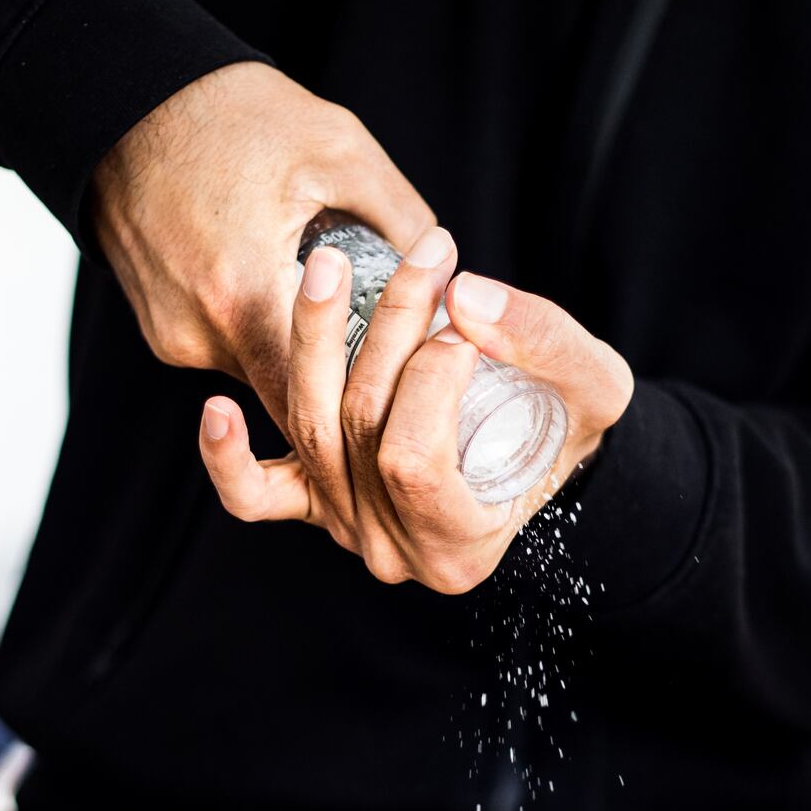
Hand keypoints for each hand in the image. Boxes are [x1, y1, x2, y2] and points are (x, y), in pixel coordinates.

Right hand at [91, 61, 433, 428]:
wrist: (122, 94)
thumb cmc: (230, 112)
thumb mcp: (339, 148)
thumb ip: (402, 217)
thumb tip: (450, 273)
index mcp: (244, 296)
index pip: (321, 403)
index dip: (372, 402)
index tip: (413, 389)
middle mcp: (199, 333)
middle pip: (292, 400)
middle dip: (344, 386)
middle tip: (395, 359)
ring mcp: (173, 337)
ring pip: (260, 377)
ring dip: (304, 356)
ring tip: (344, 312)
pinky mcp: (160, 329)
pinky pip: (229, 351)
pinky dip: (265, 332)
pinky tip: (285, 288)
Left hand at [194, 232, 634, 593]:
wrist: (549, 457)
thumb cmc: (574, 429)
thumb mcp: (594, 385)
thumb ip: (543, 341)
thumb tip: (465, 297)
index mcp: (458, 548)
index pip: (414, 460)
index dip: (431, 380)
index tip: (467, 321)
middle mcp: (391, 552)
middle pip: (361, 430)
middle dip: (389, 331)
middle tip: (429, 258)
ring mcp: (345, 529)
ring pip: (311, 429)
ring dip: (315, 339)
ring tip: (329, 265)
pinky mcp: (312, 501)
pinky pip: (255, 494)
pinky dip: (227, 456)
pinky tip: (217, 405)